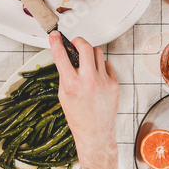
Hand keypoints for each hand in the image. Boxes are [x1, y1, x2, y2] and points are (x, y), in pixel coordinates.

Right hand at [50, 32, 117, 153]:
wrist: (95, 132)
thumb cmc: (78, 117)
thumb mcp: (64, 95)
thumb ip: (65, 75)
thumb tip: (66, 57)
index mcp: (71, 84)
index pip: (61, 55)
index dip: (56, 41)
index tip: (55, 35)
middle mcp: (88, 81)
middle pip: (85, 46)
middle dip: (78, 41)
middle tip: (75, 43)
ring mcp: (103, 81)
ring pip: (97, 52)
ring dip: (89, 53)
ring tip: (86, 61)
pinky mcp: (114, 83)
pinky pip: (106, 65)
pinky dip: (100, 66)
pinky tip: (96, 74)